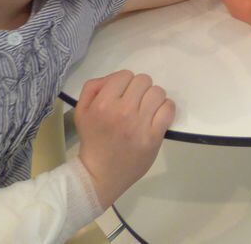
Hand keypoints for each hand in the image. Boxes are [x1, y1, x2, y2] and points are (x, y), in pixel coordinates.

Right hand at [74, 70, 174, 207]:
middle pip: (143, 80)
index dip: (124, 84)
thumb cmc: (92, 141)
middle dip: (139, 90)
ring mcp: (140, 124)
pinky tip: (156, 117)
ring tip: (146, 110)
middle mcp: (123, 111)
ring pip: (158, 92)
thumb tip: (114, 78)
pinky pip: (168, 108)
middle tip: (134, 104)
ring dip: (153, 99)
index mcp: (103, 104)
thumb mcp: (82, 111)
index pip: (125, 75)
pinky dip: (165, 109)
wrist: (99, 175)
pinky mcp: (154, 136)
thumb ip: (94, 88)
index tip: (122, 96)